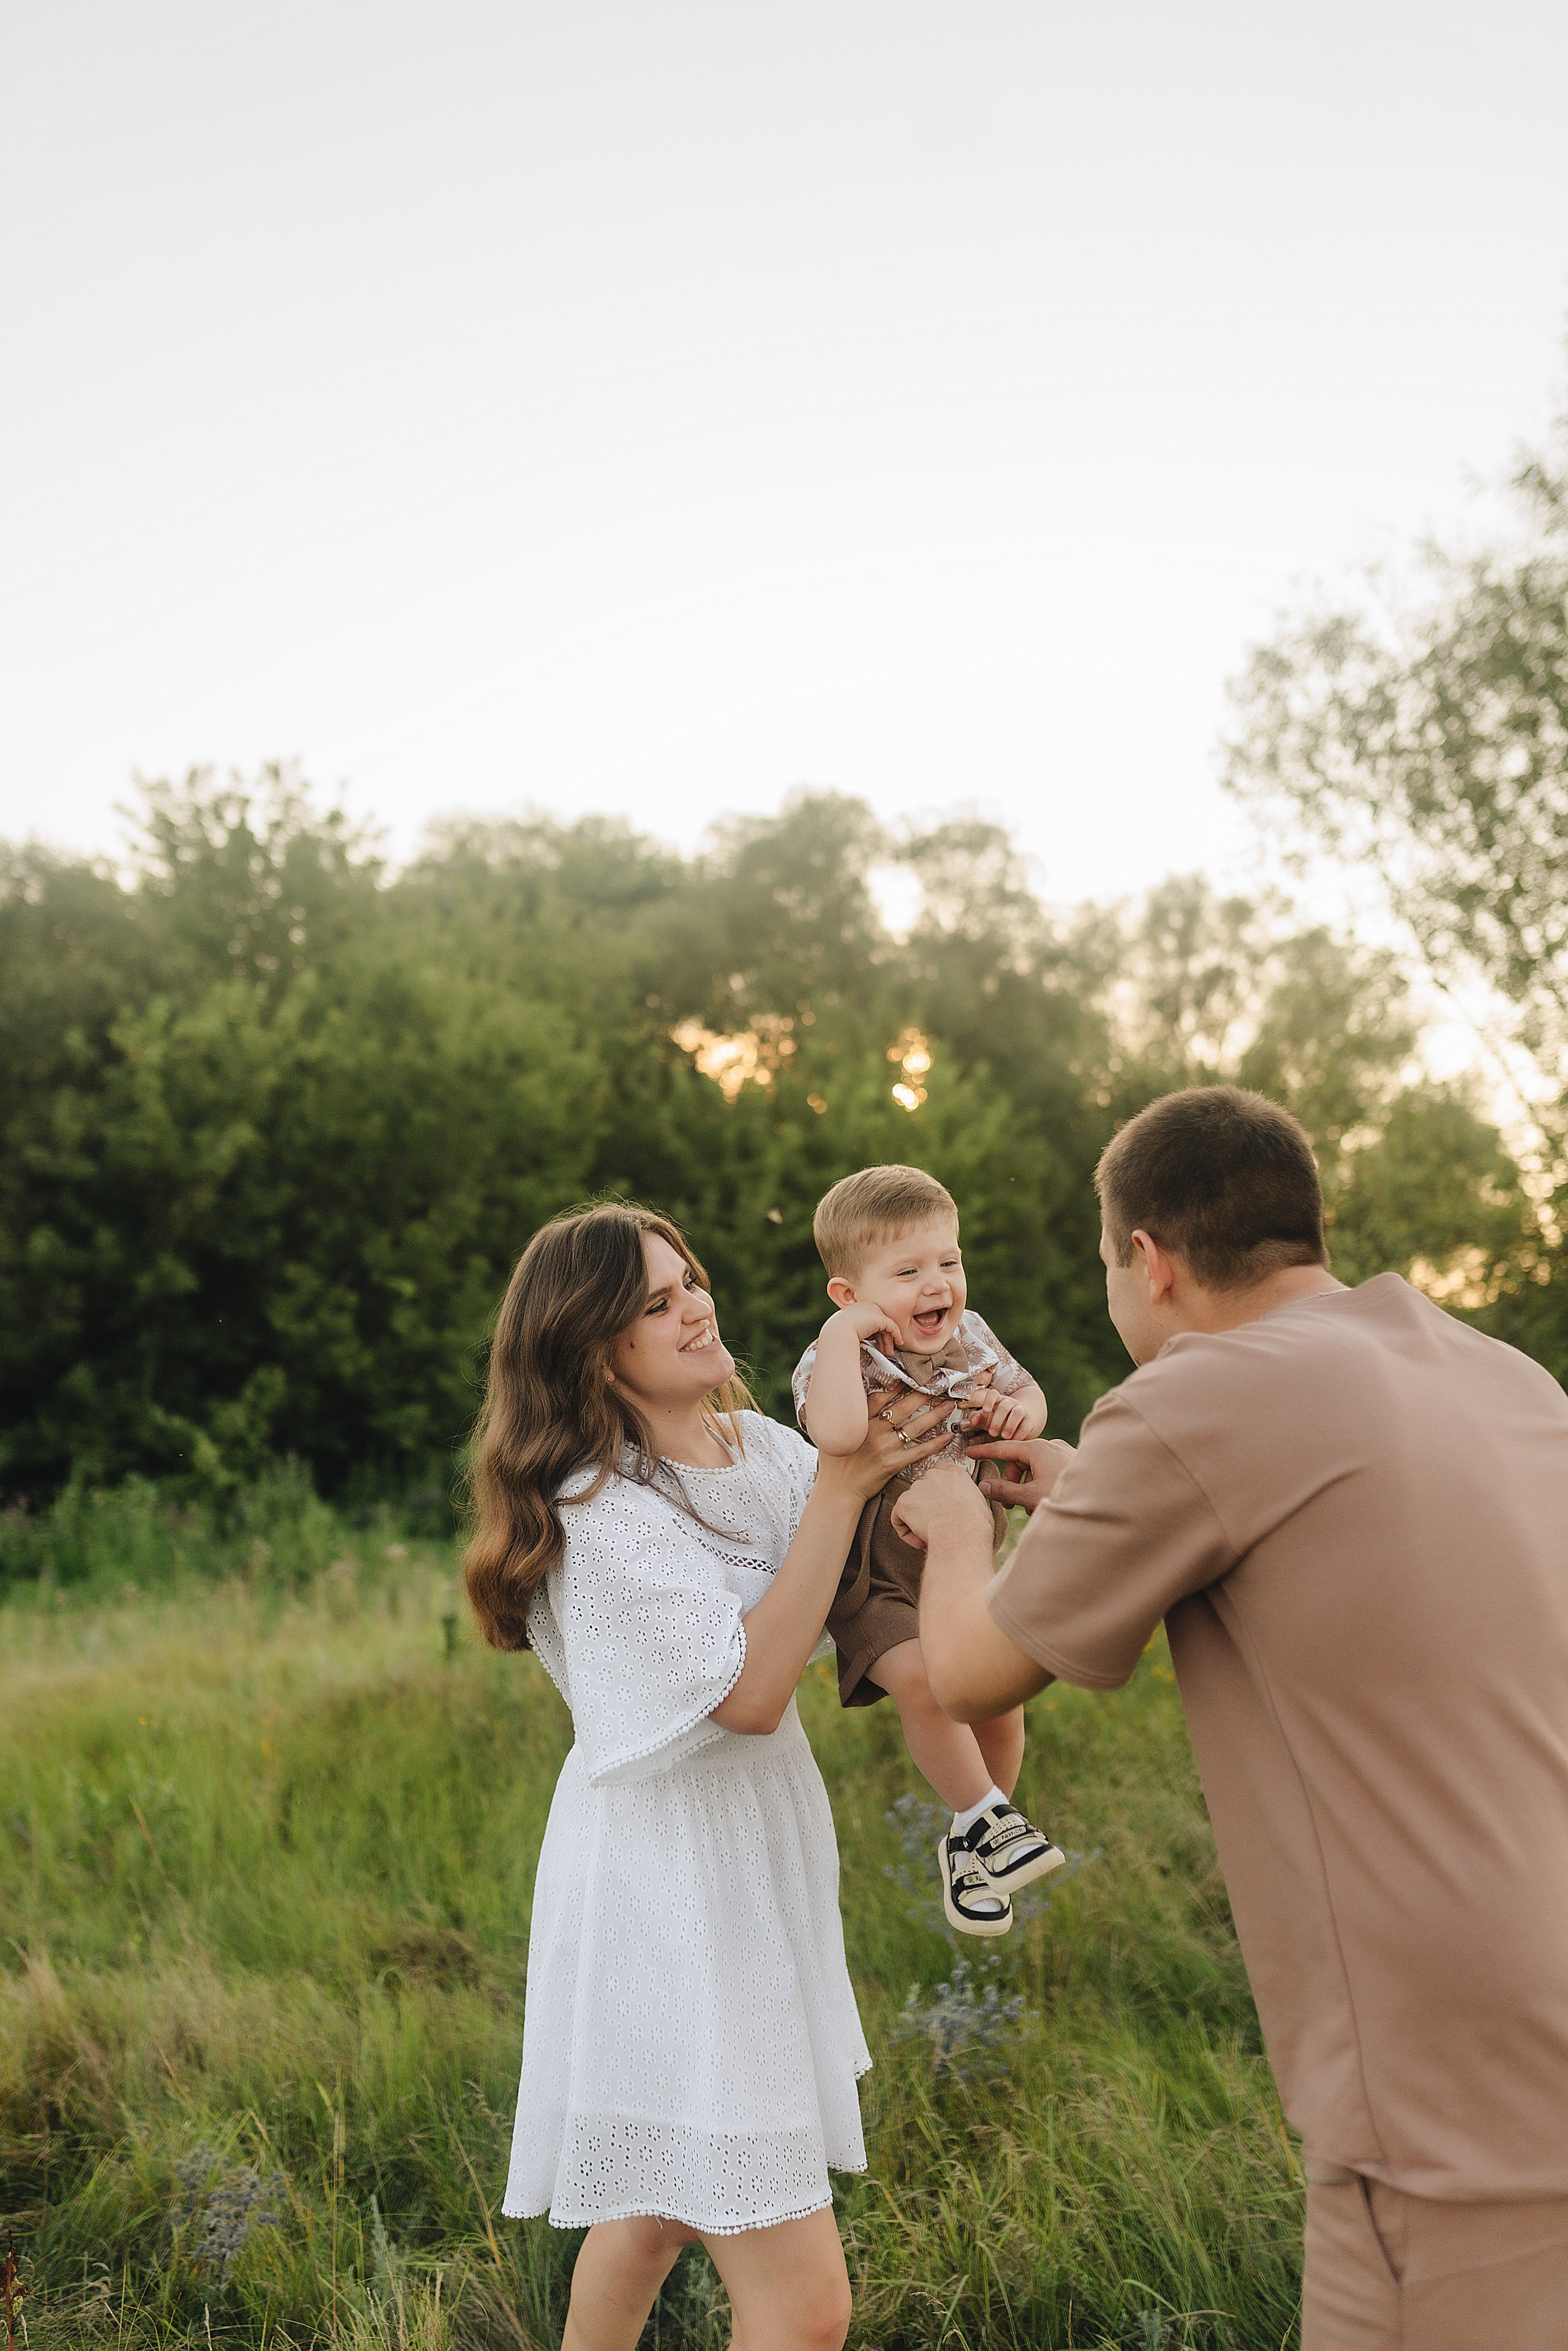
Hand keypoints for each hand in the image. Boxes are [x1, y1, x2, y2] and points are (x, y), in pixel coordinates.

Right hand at [818, 1389, 951, 1505]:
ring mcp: (884, 1448)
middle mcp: (873, 1431)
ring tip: (949, 1405)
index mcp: (859, 1420)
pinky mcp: (893, 1464)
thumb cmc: (834, 1460)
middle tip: (939, 1385)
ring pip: (915, 1427)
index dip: (898, 1384)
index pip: (882, 1396)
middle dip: (923, 1394)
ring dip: (935, 1415)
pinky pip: (918, 1451)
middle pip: (903, 1407)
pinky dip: (935, 1444)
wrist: (837, 1489)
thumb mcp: (835, 1431)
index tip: (913, 1375)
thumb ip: (849, 1416)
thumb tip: (857, 1399)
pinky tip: (947, 1436)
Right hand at [824, 1300, 903, 1352]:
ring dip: (888, 1340)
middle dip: (883, 1339)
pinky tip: (898, 1343)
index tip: (876, 1345)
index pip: (870, 1321)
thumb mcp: (847, 1330)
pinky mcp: (880, 1318)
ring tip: (889, 1353)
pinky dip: (896, 1335)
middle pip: (879, 1324)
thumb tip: (865, 1337)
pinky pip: (892, 1327)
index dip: (875, 1334)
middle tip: (885, 1351)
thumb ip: (858, 1330)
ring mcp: (874, 1311)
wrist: (837, 1332)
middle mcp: (866, 1306)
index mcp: (857, 1308)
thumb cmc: (838, 1334)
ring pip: (886, 1326)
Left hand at [891, 1462, 988, 1551]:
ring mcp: (917, 1487)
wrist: (962, 1535)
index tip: (941, 1502)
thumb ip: (970, 1500)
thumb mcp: (981, 1507)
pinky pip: (898, 1518)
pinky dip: (906, 1532)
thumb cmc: (976, 1527)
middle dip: (926, 1505)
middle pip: (923, 1487)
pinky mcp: (904, 1501)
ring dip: (916, 1519)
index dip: (938, 1486)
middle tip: (936, 1524)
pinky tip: (919, 1541)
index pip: (942, 1468)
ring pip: (911, 1504)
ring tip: (930, 1536)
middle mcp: (935, 1476)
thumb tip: (970, 1508)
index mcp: (956, 1475)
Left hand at [962, 1390, 1033, 1441]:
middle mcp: (1010, 1403)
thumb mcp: (987, 1419)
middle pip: (1004, 1406)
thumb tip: (962, 1425)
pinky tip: (1014, 1441)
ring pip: (1017, 1413)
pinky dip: (1020, 1433)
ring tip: (1004, 1437)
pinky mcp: (1030, 1421)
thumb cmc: (999, 1421)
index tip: (985, 1410)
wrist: (1021, 1423)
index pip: (993, 1394)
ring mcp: (1021, 1411)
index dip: (989, 1401)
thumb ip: (976, 1421)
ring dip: (1010, 1425)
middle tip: (992, 1433)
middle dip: (997, 1420)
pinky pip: (1027, 1425)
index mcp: (997, 1401)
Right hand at [965, 1436, 1073, 1512]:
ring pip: (1034, 1467)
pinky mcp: (1070, 1462)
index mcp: (1037, 1449)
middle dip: (1011, 1481)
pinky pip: (1047, 1469)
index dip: (984, 1451)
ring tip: (1031, 1507)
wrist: (1101, 1498)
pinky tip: (1045, 1501)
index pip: (1003, 1448)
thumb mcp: (1029, 1495)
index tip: (969, 1452)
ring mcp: (1062, 1452)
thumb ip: (1004, 1490)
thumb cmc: (1063, 1495)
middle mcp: (1050, 1446)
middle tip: (1008, 1504)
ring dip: (1026, 1486)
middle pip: (1019, 1460)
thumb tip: (983, 1486)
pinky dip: (1040, 1483)